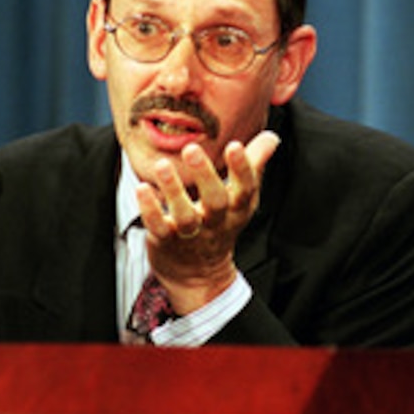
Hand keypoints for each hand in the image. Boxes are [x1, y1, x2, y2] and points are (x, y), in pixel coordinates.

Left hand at [136, 130, 280, 314]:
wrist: (199, 276)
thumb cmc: (220, 225)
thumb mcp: (242, 199)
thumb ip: (254, 165)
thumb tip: (271, 138)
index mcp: (237, 209)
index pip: (245, 189)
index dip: (242, 169)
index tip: (235, 146)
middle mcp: (216, 222)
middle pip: (215, 201)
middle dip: (205, 175)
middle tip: (192, 149)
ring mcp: (190, 234)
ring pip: (185, 215)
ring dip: (173, 190)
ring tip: (162, 165)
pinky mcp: (166, 241)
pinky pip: (158, 226)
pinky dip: (150, 209)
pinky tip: (142, 189)